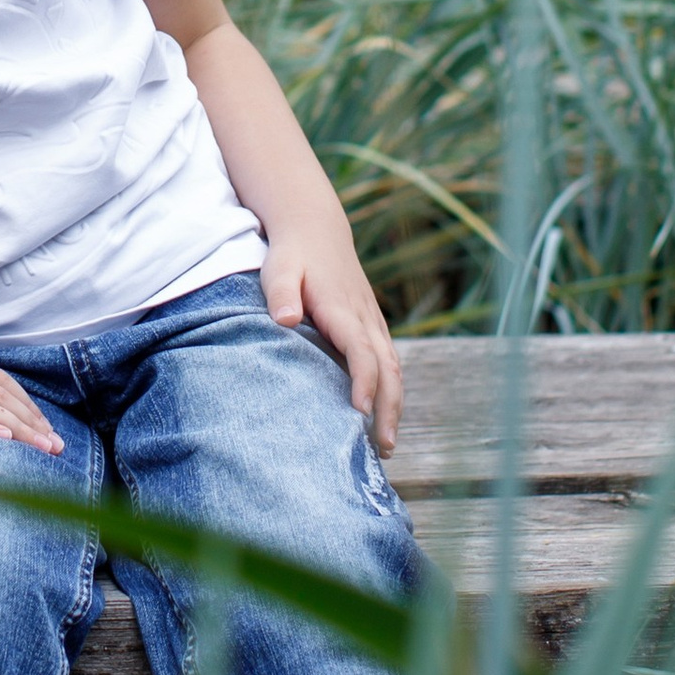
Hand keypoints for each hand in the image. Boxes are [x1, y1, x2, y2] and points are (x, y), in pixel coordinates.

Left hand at [262, 227, 401, 452]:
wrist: (315, 227)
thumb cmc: (292, 253)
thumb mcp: (280, 268)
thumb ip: (282, 293)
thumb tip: (285, 319)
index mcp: (343, 309)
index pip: (361, 350)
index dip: (364, 380)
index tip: (361, 411)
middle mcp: (365, 318)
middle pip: (388, 367)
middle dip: (390, 408)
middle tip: (384, 447)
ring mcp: (373, 321)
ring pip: (394, 368)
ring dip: (395, 405)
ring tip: (387, 445)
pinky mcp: (372, 324)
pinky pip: (389, 362)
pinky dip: (391, 390)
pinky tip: (383, 416)